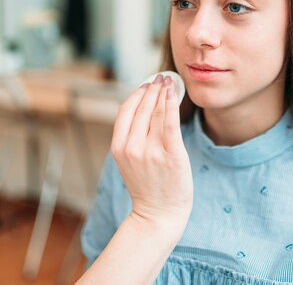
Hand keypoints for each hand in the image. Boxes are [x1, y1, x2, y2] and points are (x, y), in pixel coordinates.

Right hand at [111, 74, 192, 229]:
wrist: (158, 214)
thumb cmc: (147, 186)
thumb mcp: (128, 161)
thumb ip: (131, 138)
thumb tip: (143, 108)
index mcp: (118, 148)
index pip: (125, 111)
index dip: (136, 94)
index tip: (146, 84)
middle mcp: (132, 147)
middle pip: (142, 108)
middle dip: (152, 88)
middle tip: (160, 77)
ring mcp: (151, 151)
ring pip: (156, 112)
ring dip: (163, 92)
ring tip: (169, 82)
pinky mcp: (171, 155)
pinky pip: (170, 123)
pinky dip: (171, 104)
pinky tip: (174, 93)